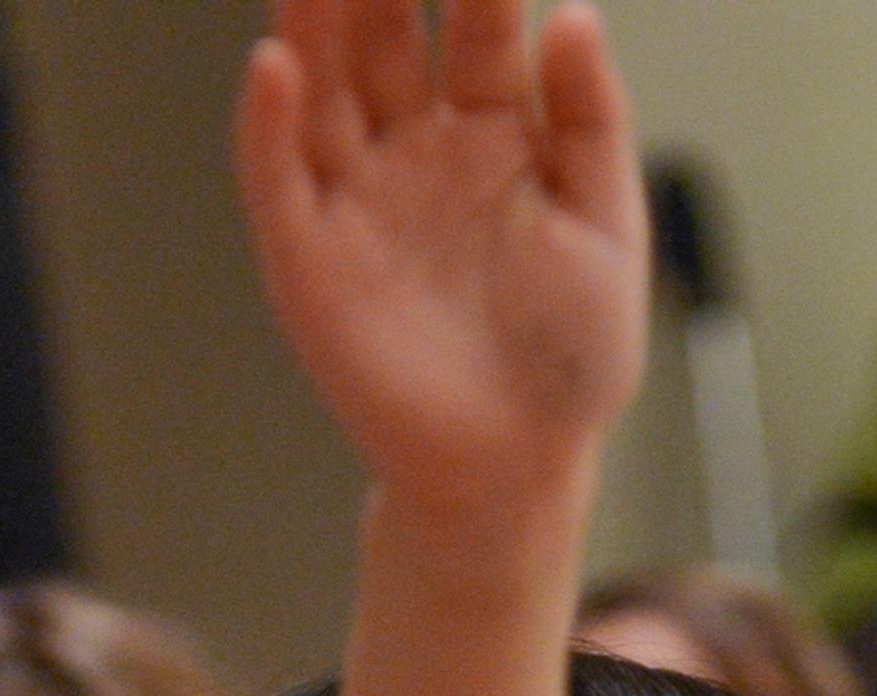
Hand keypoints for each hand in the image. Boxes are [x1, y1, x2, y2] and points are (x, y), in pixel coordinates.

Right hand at [234, 0, 648, 506]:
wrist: (516, 469)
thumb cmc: (569, 356)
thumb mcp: (607, 230)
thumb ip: (591, 122)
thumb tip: (576, 15)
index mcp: (496, 132)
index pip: (477, 25)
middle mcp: (418, 149)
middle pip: (387, 35)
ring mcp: (358, 197)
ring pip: (325, 86)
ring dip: (314, 19)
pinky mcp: (308, 257)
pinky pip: (279, 176)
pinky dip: (270, 121)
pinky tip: (276, 64)